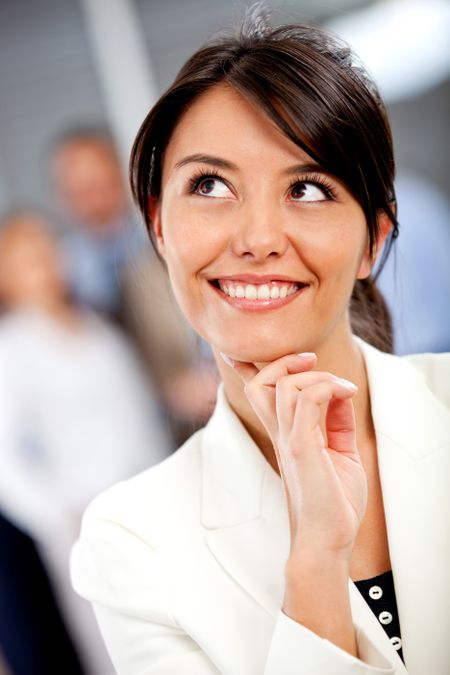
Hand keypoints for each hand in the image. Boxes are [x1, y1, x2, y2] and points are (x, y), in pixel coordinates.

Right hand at [227, 352, 366, 560]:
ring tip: (341, 386)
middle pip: (259, 383)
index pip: (257, 393)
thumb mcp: (341, 453)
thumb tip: (341, 393)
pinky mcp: (301, 448)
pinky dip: (327, 387)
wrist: (328, 542)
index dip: (248, 367)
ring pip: (282, 385)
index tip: (245, 353)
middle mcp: (280, 434)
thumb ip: (338, 422)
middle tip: (310, 361)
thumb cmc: (334, 503)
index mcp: (284, 434)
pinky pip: (306, 400)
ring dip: (315, 374)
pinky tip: (346, 394)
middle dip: (281, 361)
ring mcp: (288, 440)